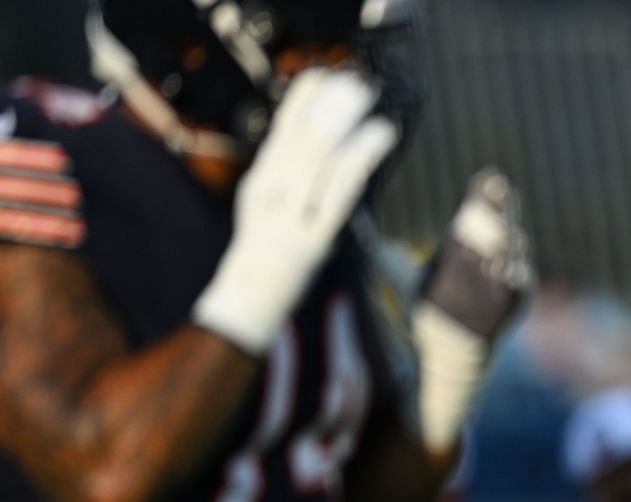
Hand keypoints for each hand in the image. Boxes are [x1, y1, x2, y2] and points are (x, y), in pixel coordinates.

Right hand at [194, 69, 399, 354]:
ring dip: (345, 122)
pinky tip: (380, 136)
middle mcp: (272, 193)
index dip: (303, 100)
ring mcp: (292, 215)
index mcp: (261, 182)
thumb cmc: (265, 254)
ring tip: (368, 99)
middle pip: (302, 138)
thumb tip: (312, 144)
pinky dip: (362, 158)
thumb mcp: (268, 208)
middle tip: (354, 82)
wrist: (249, 297)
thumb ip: (287, 178)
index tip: (323, 75)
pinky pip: (340, 191)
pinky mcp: (314, 237)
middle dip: (329, 105)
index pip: (282, 131)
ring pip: (318, 157)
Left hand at [413, 169, 533, 452]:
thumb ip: (387, 257)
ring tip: (506, 226)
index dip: (489, 198)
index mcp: (473, 254)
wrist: (444, 361)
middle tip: (501, 190)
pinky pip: (516, 291)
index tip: (489, 179)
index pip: (485, 218)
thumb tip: (356, 226)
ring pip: (513, 259)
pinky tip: (509, 267)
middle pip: (504, 231)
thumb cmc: (431, 318)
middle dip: (504, 211)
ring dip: (511, 242)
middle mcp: (496, 267)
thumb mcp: (405, 282)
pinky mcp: (512, 313)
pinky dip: (514, 279)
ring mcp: (507, 290)